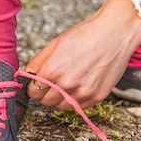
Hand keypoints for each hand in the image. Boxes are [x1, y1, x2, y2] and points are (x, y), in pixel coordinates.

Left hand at [25, 0, 140, 109]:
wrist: (114, 34)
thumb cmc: (83, 36)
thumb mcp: (54, 45)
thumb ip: (37, 63)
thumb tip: (26, 76)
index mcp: (52, 70)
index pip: (32, 92)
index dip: (32, 87)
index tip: (37, 83)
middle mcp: (66, 85)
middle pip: (45, 101)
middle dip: (45, 93)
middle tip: (52, 82)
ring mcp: (83, 92)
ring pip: (61, 106)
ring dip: (60, 98)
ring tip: (66, 83)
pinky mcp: (97, 96)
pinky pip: (78, 107)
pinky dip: (76, 99)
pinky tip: (80, 84)